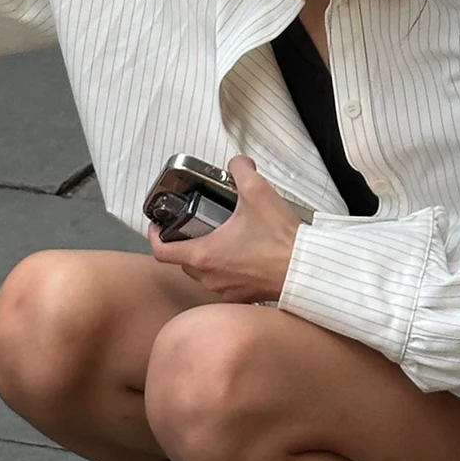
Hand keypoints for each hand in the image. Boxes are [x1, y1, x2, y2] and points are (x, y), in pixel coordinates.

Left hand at [146, 156, 299, 302]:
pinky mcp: (243, 297)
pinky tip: (242, 255)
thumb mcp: (257, 192)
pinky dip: (226, 270)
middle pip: (183, 261)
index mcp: (203, 255)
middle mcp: (209, 278)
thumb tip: (237, 163)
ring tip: (222, 237)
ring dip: (206, 257)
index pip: (161, 251)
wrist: (306, 271)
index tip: (158, 224)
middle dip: (185, 242)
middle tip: (196, 225)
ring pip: (203, 274)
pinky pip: (224, 284)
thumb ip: (240, 170)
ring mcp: (226, 291)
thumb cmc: (280, 239)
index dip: (153, 235)